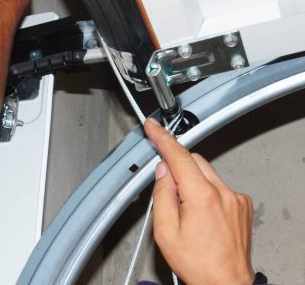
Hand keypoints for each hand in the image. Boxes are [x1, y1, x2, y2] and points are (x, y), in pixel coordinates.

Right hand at [145, 118, 254, 284]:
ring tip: (186, 211)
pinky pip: (219, 185)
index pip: (178, 156)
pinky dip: (207, 190)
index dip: (163, 138)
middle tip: (167, 188)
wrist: (226, 284)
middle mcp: (223, 193)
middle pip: (194, 160)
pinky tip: (202, 214)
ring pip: (207, 172)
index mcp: (201, 197)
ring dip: (192, 180)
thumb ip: (162, 195)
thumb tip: (163, 172)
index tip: (153, 127)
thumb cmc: (198, 264)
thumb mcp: (165, 232)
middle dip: (177, 166)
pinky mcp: (242, 205)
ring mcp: (236, 199)